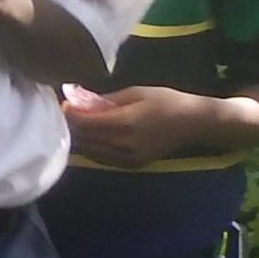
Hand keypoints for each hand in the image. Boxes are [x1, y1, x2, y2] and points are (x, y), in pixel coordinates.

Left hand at [65, 85, 214, 167]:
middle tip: (64, 112)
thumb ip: (105, 100)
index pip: (86, 124)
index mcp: (126, 124)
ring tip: (74, 122)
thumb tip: (78, 101)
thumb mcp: (135, 92)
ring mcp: (127, 158)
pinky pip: (101, 158)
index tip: (63, 103)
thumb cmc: (166, 101)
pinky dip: (91, 147)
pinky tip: (89, 135)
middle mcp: (124, 145)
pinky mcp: (131, 165)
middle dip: (71, 126)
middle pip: (85, 139)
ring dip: (79, 138)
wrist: (195, 122)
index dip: (70, 114)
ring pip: (90, 151)